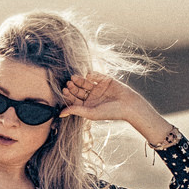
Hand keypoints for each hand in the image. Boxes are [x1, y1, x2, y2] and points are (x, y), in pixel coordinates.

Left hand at [60, 73, 176, 145]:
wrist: (129, 105)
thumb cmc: (110, 112)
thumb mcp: (91, 112)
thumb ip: (76, 110)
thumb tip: (59, 114)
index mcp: (87, 106)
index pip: (75, 99)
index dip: (69, 95)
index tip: (64, 90)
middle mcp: (91, 97)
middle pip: (78, 90)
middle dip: (73, 87)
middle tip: (68, 83)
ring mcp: (98, 88)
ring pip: (85, 82)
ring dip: (79, 80)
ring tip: (73, 78)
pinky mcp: (105, 80)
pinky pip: (95, 76)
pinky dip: (91, 75)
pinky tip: (88, 76)